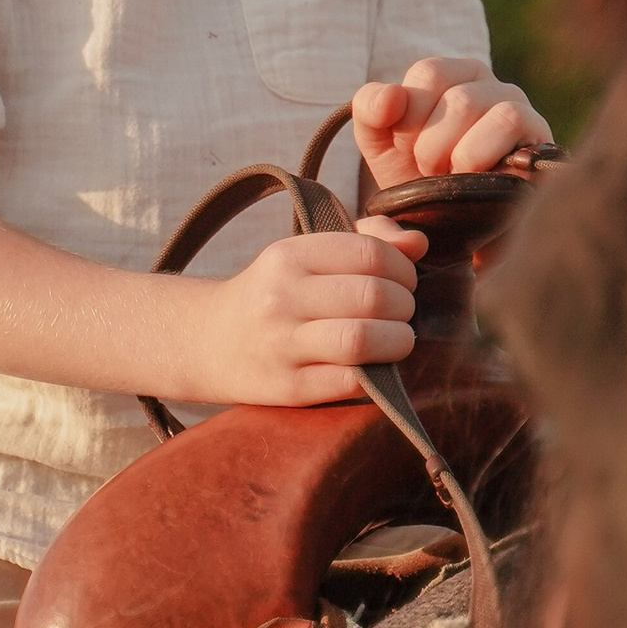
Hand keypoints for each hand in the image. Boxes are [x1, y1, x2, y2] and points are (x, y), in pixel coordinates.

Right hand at [188, 219, 424, 406]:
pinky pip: (350, 381)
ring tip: (398, 339)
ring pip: (362, 339)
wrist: (208, 341)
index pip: (369, 253)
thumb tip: (418, 244)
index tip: (403, 280)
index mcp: (288, 255)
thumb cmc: (274, 293)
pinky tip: (373, 365)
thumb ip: (366, 240)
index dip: (402, 268)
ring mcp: (281, 345)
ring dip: (398, 340)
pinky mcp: (287, 388)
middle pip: (373, 296)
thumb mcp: (306, 255)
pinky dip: (376, 374)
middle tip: (403, 313)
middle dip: (405, 305)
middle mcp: (281, 297)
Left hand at [352, 58, 551, 180]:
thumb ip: (369, 108)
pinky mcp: (540, 138)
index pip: (429, 72)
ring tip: (454, 179)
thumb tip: (393, 96)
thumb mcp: (380, 142)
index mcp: (454, 75)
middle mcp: (491, 84)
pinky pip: (509, 122)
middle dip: (431, 147)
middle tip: (432, 173)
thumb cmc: (416, 178)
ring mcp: (520, 108)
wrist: (451, 233)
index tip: (407, 150)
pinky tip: (476, 181)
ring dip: (455, 155)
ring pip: (480, 109)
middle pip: (455, 97)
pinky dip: (481, 157)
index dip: (410, 117)